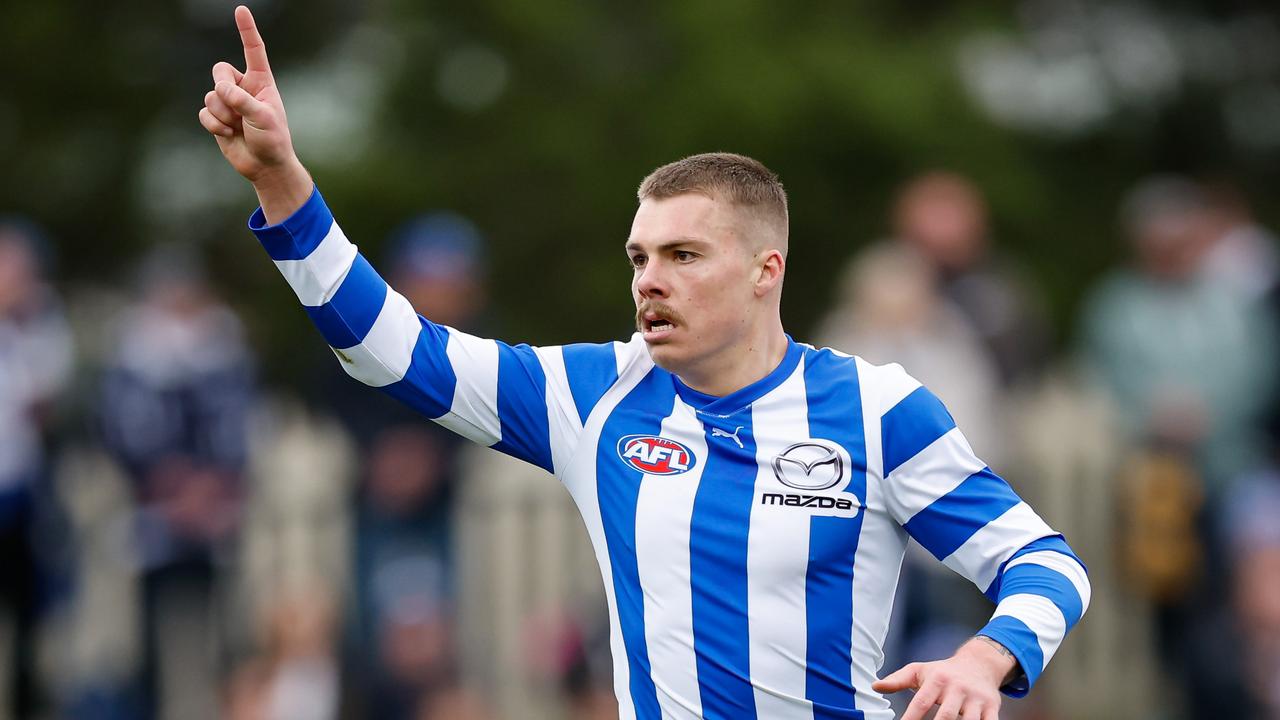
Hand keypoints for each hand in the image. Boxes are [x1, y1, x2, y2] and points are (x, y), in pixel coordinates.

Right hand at [200, 5, 310, 220]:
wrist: (265, 166)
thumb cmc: (273, 140)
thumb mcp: (263, 118)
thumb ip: (242, 100)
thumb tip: (219, 90)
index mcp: (262, 82)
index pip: (254, 51)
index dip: (247, 30)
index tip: (241, 10)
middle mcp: (243, 88)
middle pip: (220, 70)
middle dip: (223, 87)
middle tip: (236, 105)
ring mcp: (229, 102)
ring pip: (211, 94)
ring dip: (223, 113)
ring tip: (238, 127)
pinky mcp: (217, 118)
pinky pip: (204, 112)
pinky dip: (214, 124)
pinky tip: (227, 134)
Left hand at [871, 638, 1014, 719]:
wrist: (978, 664)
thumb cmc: (944, 671)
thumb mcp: (920, 671)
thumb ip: (897, 680)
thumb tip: (875, 686)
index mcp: (937, 680)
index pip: (921, 702)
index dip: (911, 718)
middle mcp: (957, 688)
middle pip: (946, 716)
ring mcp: (975, 699)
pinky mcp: (992, 707)